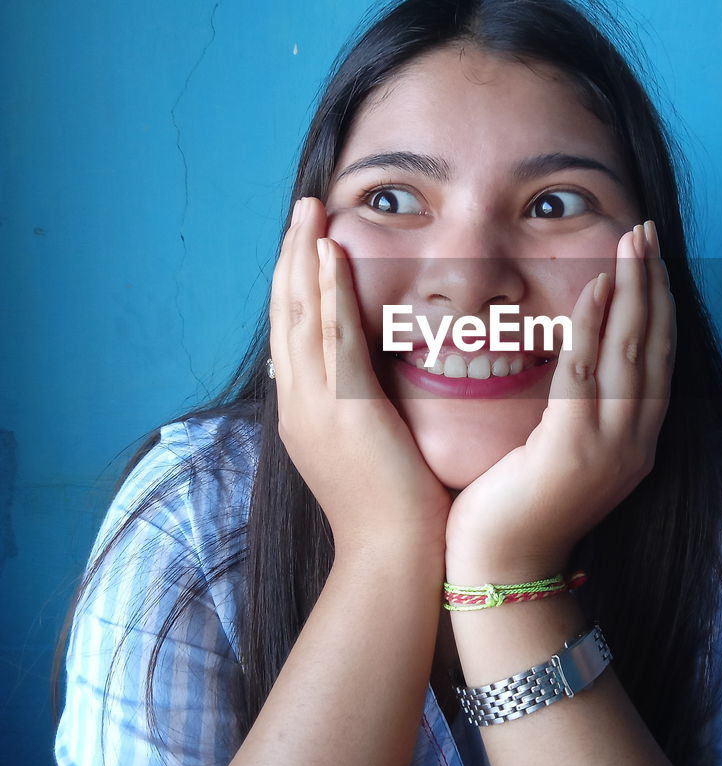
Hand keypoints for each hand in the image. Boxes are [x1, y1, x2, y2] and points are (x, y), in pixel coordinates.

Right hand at [268, 197, 452, 557]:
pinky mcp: (344, 408)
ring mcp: (315, 405)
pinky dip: (327, 292)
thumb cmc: (391, 510)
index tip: (305, 241)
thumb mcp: (363, 450)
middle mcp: (298, 403)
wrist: (392, 558)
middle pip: (285, 313)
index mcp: (303, 412)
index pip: (292, 332)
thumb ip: (357, 410)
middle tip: (302, 207)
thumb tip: (366, 381)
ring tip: (311, 211)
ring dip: (304, 257)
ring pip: (300, 315)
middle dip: (292, 256)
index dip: (295, 282)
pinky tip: (330, 254)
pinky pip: (331, 337)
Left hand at [444, 221, 674, 582]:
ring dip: (634, 289)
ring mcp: (611, 447)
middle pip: (656, 344)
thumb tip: (574, 360)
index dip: (658, 303)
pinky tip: (597, 287)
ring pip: (632, 351)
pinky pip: (587, 374)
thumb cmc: (519, 507)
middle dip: (653, 282)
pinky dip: (595, 326)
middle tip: (647, 230)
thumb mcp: (561, 452)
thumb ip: (577, 409)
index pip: (658, 358)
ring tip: (634, 241)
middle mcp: (636, 441)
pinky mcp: (573, 450)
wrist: (503, 570)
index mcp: (636, 441)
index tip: (651, 258)